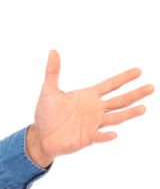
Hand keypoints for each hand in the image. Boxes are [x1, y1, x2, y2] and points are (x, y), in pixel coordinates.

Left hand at [26, 50, 153, 167]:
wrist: (41, 136)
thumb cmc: (45, 114)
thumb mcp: (48, 91)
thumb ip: (52, 72)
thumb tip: (52, 51)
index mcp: (88, 96)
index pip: (110, 85)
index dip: (124, 78)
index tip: (139, 71)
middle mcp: (95, 109)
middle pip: (120, 100)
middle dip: (135, 94)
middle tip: (152, 87)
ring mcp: (93, 124)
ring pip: (116, 117)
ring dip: (129, 114)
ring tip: (143, 108)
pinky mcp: (88, 138)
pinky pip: (100, 137)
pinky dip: (106, 136)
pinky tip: (114, 134)